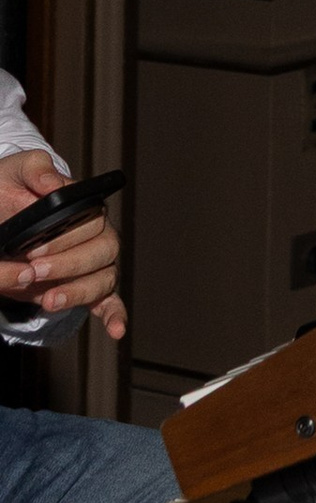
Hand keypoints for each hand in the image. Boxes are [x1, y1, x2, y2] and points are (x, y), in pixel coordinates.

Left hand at [0, 155, 124, 340]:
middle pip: (102, 251)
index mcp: (85, 206)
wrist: (5, 214)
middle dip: (67, 265)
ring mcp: (94, 263)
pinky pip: (109, 301)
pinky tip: (116, 330)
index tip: (33, 248)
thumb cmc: (11, 190)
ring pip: (104, 279)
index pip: (91, 222)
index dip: (64, 238)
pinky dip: (114, 315)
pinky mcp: (86, 286)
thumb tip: (53, 186)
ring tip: (49, 301)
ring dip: (78, 292)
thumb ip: (36, 172)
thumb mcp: (17, 173)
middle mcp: (97, 234)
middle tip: (34, 272)